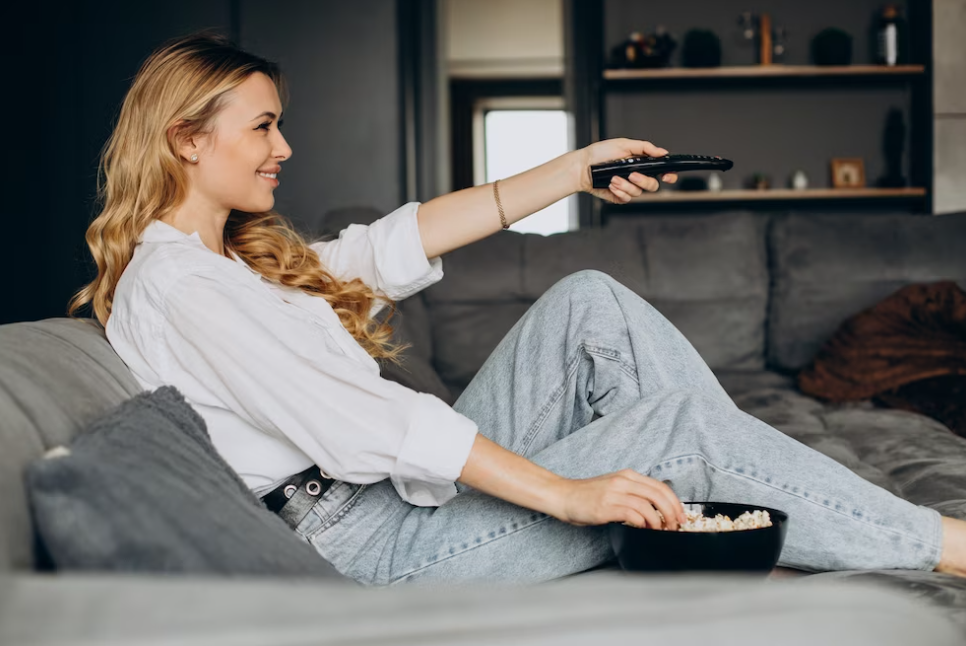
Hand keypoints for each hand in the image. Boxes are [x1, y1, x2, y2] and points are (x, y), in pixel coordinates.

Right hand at [551, 469, 687, 529]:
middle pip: (659, 494)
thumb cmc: (587, 496)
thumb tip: (656, 511)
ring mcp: (614, 493)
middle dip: (672, 512)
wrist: (563, 496)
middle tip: (676, 525)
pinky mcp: (606, 506)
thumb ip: (633, 494)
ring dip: (659, 521)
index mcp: (627, 475)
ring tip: (659, 530)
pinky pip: (633, 514)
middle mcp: (623, 481)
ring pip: (648, 505)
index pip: (660, 486)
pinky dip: (643, 523)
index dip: (675, 502)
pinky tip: (643, 528)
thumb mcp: (614, 488)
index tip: (681, 515)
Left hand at [573, 138, 677, 203]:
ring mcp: (628, 187)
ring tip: (613, 178)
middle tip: (632, 174)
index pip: (661, 171)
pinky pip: (626, 199)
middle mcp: (636, 176)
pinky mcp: (619, 196)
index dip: (669, 175)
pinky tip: (611, 185)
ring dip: (625, 185)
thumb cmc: (600, 153)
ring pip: (638, 193)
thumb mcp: (623, 144)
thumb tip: (662, 152)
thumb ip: (645, 148)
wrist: (582, 167)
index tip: (667, 176)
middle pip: (652, 185)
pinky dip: (619, 192)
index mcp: (641, 163)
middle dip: (643, 181)